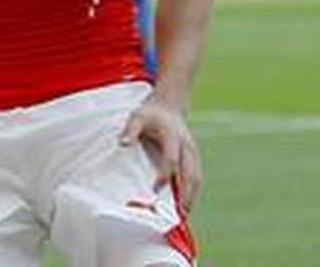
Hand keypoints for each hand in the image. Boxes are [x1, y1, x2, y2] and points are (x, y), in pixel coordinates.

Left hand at [118, 95, 202, 212]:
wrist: (169, 105)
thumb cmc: (150, 113)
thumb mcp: (137, 116)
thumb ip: (131, 130)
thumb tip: (123, 144)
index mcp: (172, 136)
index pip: (171, 158)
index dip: (165, 174)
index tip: (156, 187)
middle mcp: (186, 145)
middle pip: (189, 172)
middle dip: (185, 192)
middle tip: (179, 212)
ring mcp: (192, 152)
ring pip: (196, 176)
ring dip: (192, 195)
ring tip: (185, 214)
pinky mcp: (194, 157)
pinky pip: (196, 176)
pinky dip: (193, 191)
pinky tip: (186, 204)